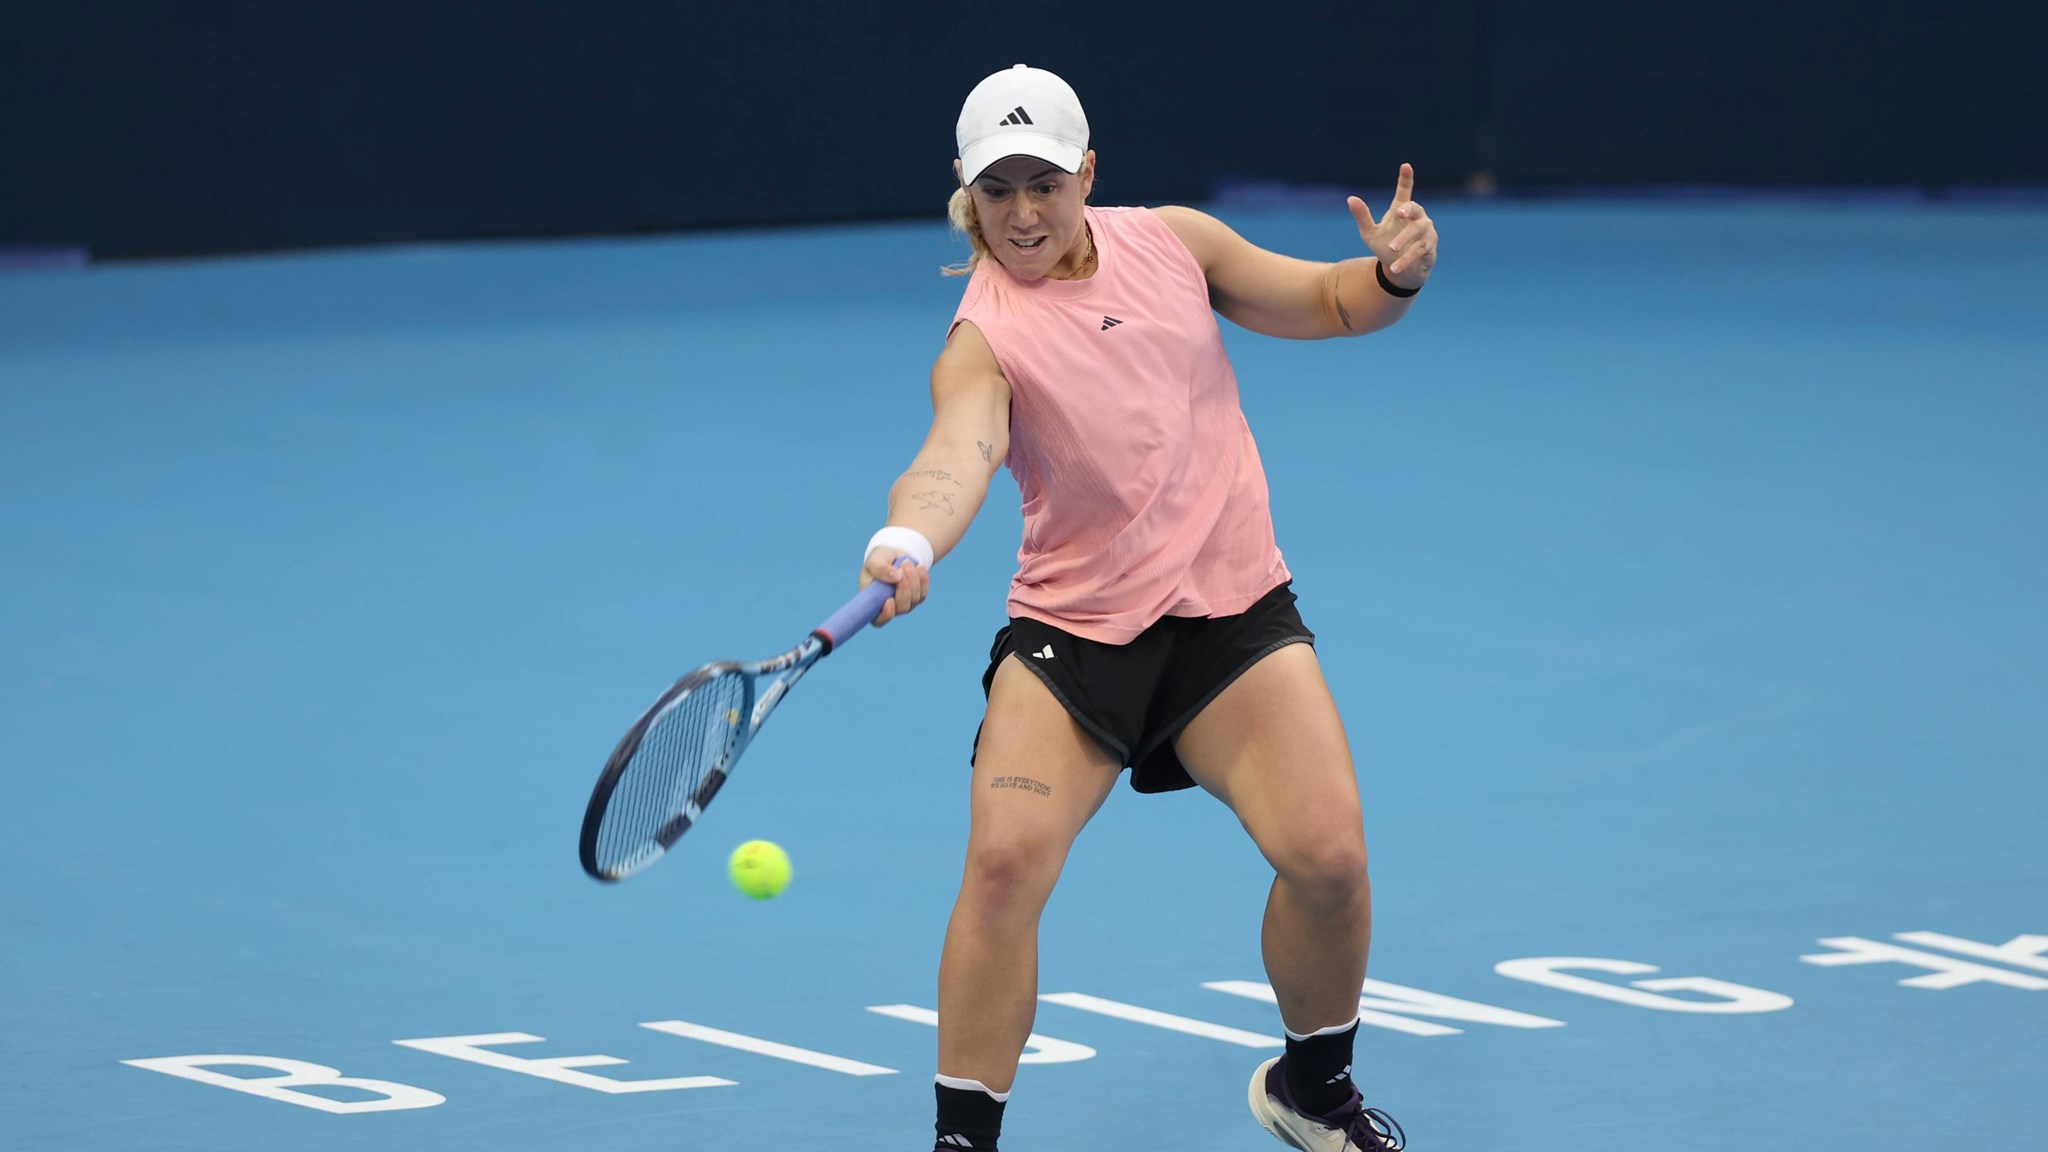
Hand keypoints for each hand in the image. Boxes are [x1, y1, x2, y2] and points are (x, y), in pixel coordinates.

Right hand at [859, 549, 928, 625]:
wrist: (893, 556)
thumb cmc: (879, 561)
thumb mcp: (874, 560)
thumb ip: (880, 569)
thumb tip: (896, 578)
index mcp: (873, 603)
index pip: (879, 620)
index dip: (885, 615)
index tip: (889, 601)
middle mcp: (890, 608)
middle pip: (902, 608)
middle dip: (904, 587)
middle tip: (902, 566)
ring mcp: (905, 604)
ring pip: (914, 599)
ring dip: (913, 579)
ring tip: (906, 562)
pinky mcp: (917, 597)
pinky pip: (923, 592)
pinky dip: (923, 579)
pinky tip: (919, 567)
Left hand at [1347, 163, 1437, 290]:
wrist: (1400, 271)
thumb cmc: (1385, 247)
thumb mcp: (1370, 233)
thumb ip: (1362, 217)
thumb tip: (1350, 198)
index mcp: (1402, 210)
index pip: (1405, 191)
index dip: (1406, 179)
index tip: (1405, 166)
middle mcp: (1417, 217)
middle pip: (1416, 208)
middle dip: (1409, 209)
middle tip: (1399, 212)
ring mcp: (1426, 231)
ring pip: (1417, 232)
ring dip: (1404, 240)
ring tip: (1392, 249)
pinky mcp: (1430, 247)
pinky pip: (1419, 251)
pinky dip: (1406, 260)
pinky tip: (1395, 268)